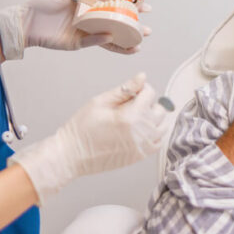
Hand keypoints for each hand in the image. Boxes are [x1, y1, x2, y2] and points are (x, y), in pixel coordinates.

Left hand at [0, 0, 151, 58]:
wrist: (24, 22)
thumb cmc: (40, 6)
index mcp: (89, 7)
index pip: (114, 6)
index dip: (130, 7)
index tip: (146, 7)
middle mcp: (89, 21)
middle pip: (115, 25)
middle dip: (132, 28)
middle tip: (147, 30)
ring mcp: (84, 33)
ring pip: (108, 38)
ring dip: (122, 41)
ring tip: (138, 43)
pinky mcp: (75, 43)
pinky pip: (91, 42)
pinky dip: (100, 40)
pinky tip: (111, 37)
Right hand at [8, 73, 170, 202]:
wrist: (72, 155)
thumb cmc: (81, 129)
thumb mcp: (100, 101)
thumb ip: (125, 89)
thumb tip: (141, 77)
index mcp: (130, 116)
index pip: (150, 94)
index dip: (141, 88)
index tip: (132, 92)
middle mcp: (140, 133)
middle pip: (160, 110)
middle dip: (149, 103)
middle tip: (131, 105)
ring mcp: (141, 146)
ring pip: (162, 127)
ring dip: (153, 119)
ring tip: (135, 118)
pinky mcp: (139, 156)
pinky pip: (158, 142)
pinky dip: (153, 134)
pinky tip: (139, 130)